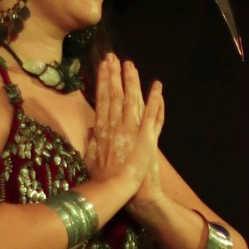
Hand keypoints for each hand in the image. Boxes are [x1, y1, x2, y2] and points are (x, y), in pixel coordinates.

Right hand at [86, 54, 164, 199]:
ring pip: (132, 99)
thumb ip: (92, 141)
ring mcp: (132, 130)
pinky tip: (157, 86)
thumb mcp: (90, 158)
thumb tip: (92, 128)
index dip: (103, 81)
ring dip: (131, 81)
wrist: (117, 191)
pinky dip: (156, 100)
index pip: (102, 99)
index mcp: (102, 129)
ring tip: (130, 64)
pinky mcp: (147, 137)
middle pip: (115, 95)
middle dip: (114, 74)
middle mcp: (116, 125)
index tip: (103, 66)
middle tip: (113, 57)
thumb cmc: (103, 179)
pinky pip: (153, 115)